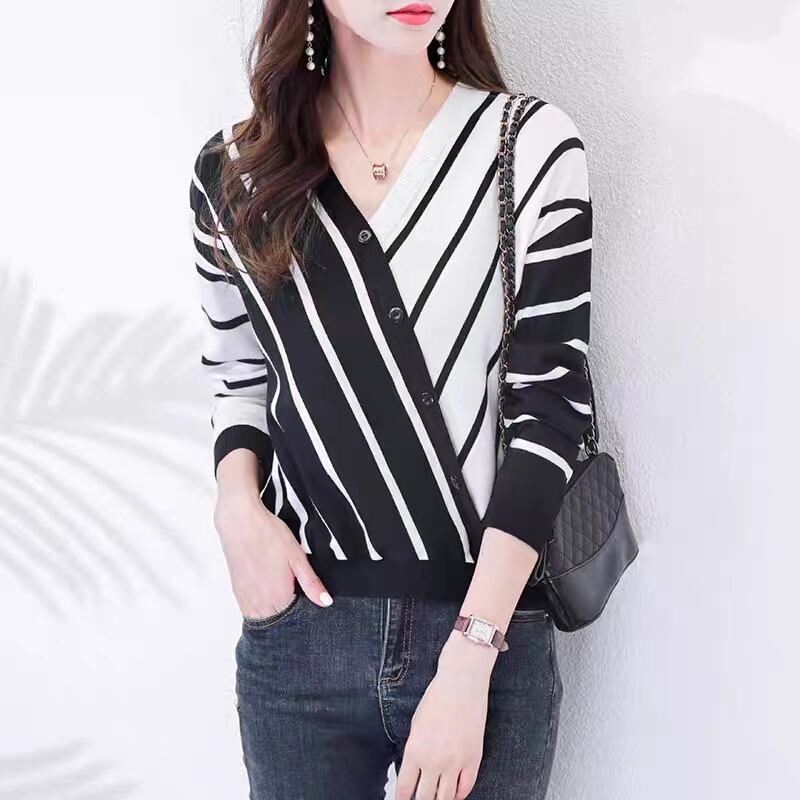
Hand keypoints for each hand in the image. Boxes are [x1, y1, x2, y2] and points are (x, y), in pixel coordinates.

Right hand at [214, 491, 332, 614]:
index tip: (308, 599)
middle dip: (289, 614)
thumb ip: (311, 583)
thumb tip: (326, 602)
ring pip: (263, 618)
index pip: (295, 619)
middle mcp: (260, 603)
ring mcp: (245, 598)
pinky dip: (260, 606)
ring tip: (282, 590)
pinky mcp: (237, 591)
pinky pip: (250, 610)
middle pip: (278, 622)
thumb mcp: (297, 557)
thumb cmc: (269, 535)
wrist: (240, 521)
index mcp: (279, 597)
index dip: (304, 611)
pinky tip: (268, 590)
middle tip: (295, 592)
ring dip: (274, 611)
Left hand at [395, 632, 496, 799]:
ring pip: (445, 798)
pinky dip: (458, 794)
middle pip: (424, 798)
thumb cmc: (436, 698)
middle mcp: (434, 761)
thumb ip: (415, 749)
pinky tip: (453, 793)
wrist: (461, 683)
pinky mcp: (473, 758)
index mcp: (415, 751)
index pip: (405, 788)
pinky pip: (465, 787)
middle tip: (419, 799)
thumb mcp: (416, 724)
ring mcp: (455, 762)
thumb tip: (414, 770)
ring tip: (435, 798)